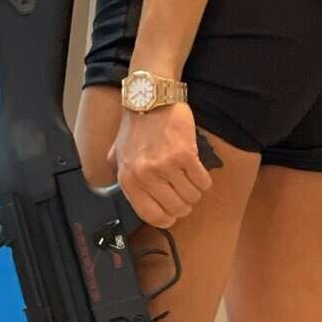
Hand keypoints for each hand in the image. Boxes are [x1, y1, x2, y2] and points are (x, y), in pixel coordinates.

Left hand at [110, 100, 214, 228]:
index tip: (172, 216)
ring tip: (190, 181)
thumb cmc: (135, 128)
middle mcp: (146, 175)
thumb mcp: (118, 156)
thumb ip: (122, 179)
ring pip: (191, 196)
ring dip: (194, 193)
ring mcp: (166, 165)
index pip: (152, 215)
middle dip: (184, 206)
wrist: (150, 100)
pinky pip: (202, 181)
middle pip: (176, 208)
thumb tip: (132, 199)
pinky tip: (199, 173)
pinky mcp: (185, 155)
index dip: (166, 220)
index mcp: (129, 180)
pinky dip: (204, 181)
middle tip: (184, 196)